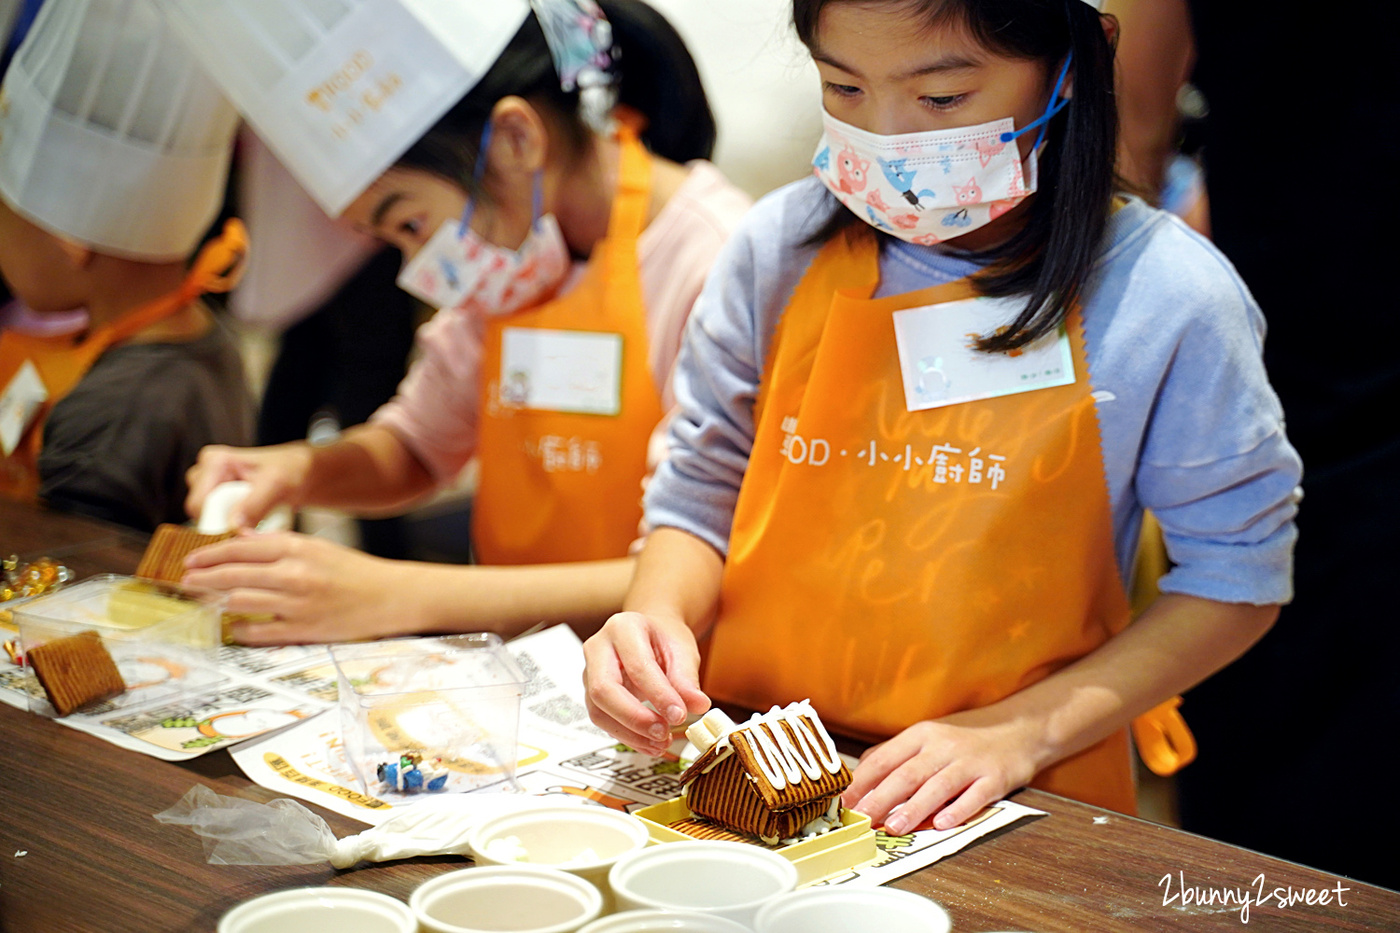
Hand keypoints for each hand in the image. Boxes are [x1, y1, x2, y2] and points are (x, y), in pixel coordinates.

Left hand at [181, 532, 407, 644]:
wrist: (390, 597)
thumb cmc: (355, 572)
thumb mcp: (318, 548)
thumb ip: (279, 545)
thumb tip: (242, 541)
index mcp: (297, 548)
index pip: (241, 548)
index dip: (210, 554)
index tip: (192, 560)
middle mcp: (294, 574)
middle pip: (233, 575)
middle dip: (203, 579)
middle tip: (187, 582)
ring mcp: (296, 603)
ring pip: (239, 601)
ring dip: (216, 602)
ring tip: (204, 602)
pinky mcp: (302, 629)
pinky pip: (257, 631)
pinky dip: (240, 628)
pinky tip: (234, 625)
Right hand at [185, 443, 313, 527]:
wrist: (303, 473)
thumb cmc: (291, 470)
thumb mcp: (276, 484)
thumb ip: (254, 504)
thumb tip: (233, 527)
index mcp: (214, 462)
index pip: (199, 505)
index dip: (216, 522)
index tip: (242, 531)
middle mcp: (206, 473)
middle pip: (201, 515)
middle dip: (225, 524)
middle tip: (256, 521)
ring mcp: (210, 488)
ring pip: (209, 521)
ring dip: (233, 526)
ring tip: (259, 517)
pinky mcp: (218, 501)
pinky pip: (218, 523)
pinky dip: (237, 527)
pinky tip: (256, 521)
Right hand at [582, 611, 711, 755]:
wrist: (650, 635)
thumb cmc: (663, 638)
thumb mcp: (682, 650)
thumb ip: (687, 678)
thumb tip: (698, 705)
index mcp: (623, 628)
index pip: (637, 665)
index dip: (658, 694)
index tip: (679, 715)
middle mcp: (598, 648)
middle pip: (604, 689)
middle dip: (635, 717)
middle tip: (663, 732)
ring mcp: (590, 672)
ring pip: (598, 710)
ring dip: (630, 732)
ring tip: (661, 742)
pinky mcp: (592, 695)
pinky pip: (603, 720)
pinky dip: (627, 736)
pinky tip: (651, 743)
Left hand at [843, 706, 1048, 833]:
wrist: (1020, 729)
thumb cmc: (967, 737)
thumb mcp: (928, 737)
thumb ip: (896, 754)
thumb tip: (860, 775)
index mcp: (921, 735)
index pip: (884, 758)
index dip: (862, 782)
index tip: (844, 802)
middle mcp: (943, 745)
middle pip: (907, 774)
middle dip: (881, 798)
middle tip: (863, 819)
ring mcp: (970, 761)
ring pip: (938, 786)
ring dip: (914, 808)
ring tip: (895, 827)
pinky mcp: (995, 777)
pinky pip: (975, 796)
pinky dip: (958, 810)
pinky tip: (942, 824)